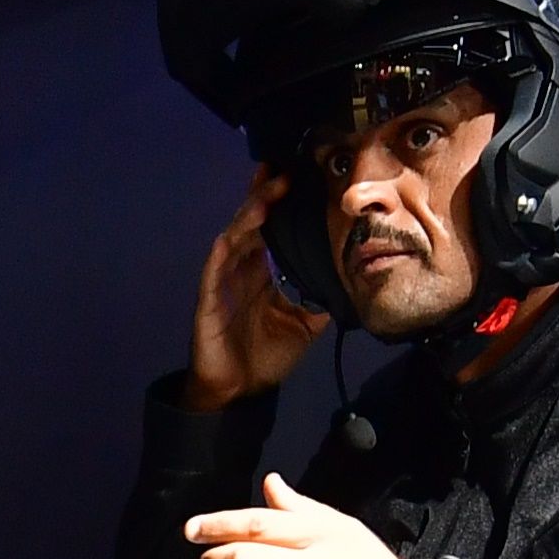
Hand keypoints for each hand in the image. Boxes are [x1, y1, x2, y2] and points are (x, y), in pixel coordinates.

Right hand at [184, 174, 327, 412]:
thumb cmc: (265, 356)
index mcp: (264, 272)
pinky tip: (241, 228)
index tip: (303, 176)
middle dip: (266, 192)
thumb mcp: (305, 324)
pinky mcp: (209, 296)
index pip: (274, 228)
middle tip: (286, 166)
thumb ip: (321, 297)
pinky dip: (229, 244)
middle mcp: (243, 268)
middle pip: (253, 221)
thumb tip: (349, 274)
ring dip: (252, 211)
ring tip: (270, 188)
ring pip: (236, 234)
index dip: (284, 202)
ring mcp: (224, 279)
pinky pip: (217, 263)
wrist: (238, 391)